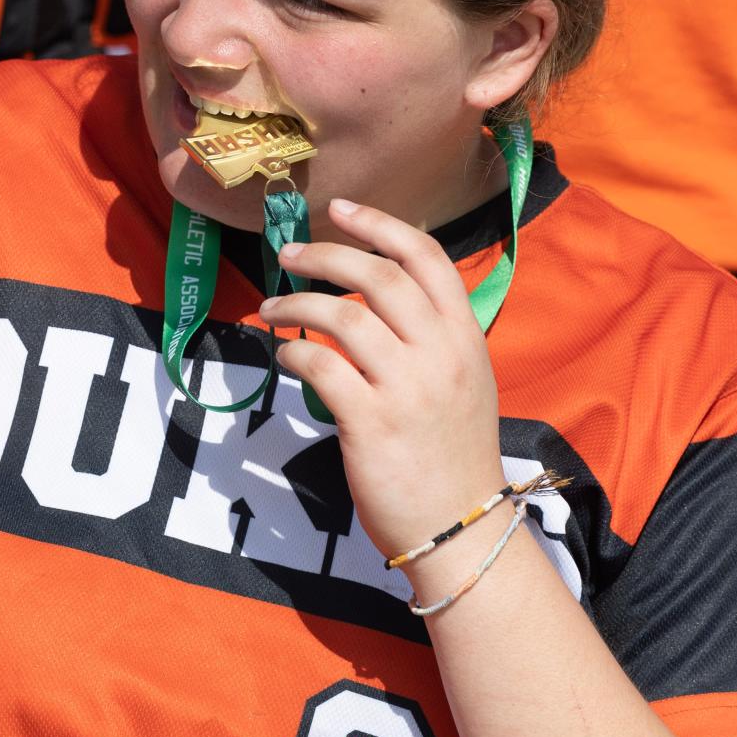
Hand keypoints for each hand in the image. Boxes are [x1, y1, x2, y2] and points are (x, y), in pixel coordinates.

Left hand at [259, 198, 506, 559]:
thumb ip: (433, 338)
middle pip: (378, 275)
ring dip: (297, 303)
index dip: (381, 224)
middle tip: (289, 253)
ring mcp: (407, 387)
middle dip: (325, 254)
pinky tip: (284, 354)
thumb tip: (380, 298)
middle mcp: (441, 353)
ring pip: (343, 315)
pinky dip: (294, 351)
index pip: (426, 257)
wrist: (461, 527)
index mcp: (465, 337)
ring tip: (271, 308)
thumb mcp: (465, 382)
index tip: (340, 209)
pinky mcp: (371, 423)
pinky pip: (320, 366)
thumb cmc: (454, 455)